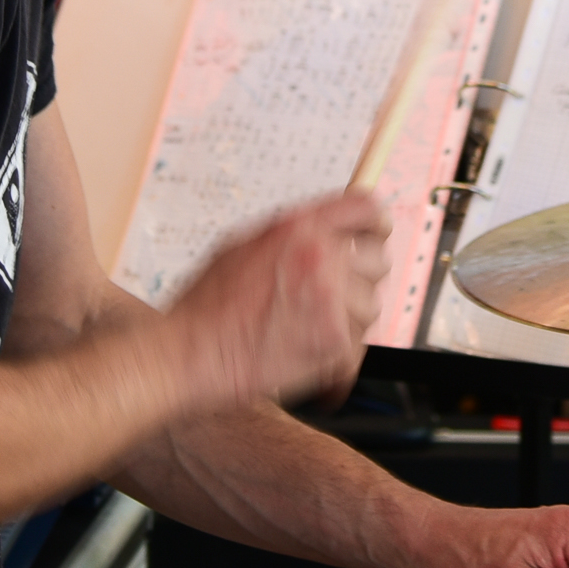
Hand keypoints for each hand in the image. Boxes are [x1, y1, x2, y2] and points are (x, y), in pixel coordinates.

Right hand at [164, 191, 387, 408]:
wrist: (189, 353)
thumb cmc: (206, 306)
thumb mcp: (242, 244)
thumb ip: (291, 233)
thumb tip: (325, 226)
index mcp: (299, 226)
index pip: (366, 207)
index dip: (374, 224)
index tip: (372, 237)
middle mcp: (320, 255)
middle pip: (379, 258)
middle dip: (361, 279)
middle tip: (335, 296)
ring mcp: (330, 297)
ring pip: (371, 306)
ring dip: (348, 320)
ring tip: (308, 330)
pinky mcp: (335, 340)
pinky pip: (358, 348)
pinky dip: (337, 360)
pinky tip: (309, 358)